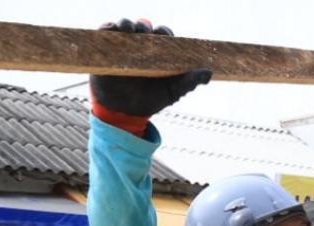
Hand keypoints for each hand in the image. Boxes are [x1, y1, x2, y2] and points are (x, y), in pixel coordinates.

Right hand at [89, 19, 210, 133]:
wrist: (124, 113)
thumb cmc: (150, 100)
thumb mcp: (172, 92)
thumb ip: (189, 82)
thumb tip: (208, 73)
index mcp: (158, 53)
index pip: (163, 35)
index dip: (164, 32)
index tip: (163, 35)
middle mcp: (141, 46)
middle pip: (144, 27)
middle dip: (145, 25)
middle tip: (145, 31)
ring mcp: (123, 46)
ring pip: (125, 26)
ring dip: (127, 23)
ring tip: (128, 29)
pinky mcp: (105, 49)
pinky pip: (105, 31)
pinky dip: (108, 26)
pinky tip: (112, 29)